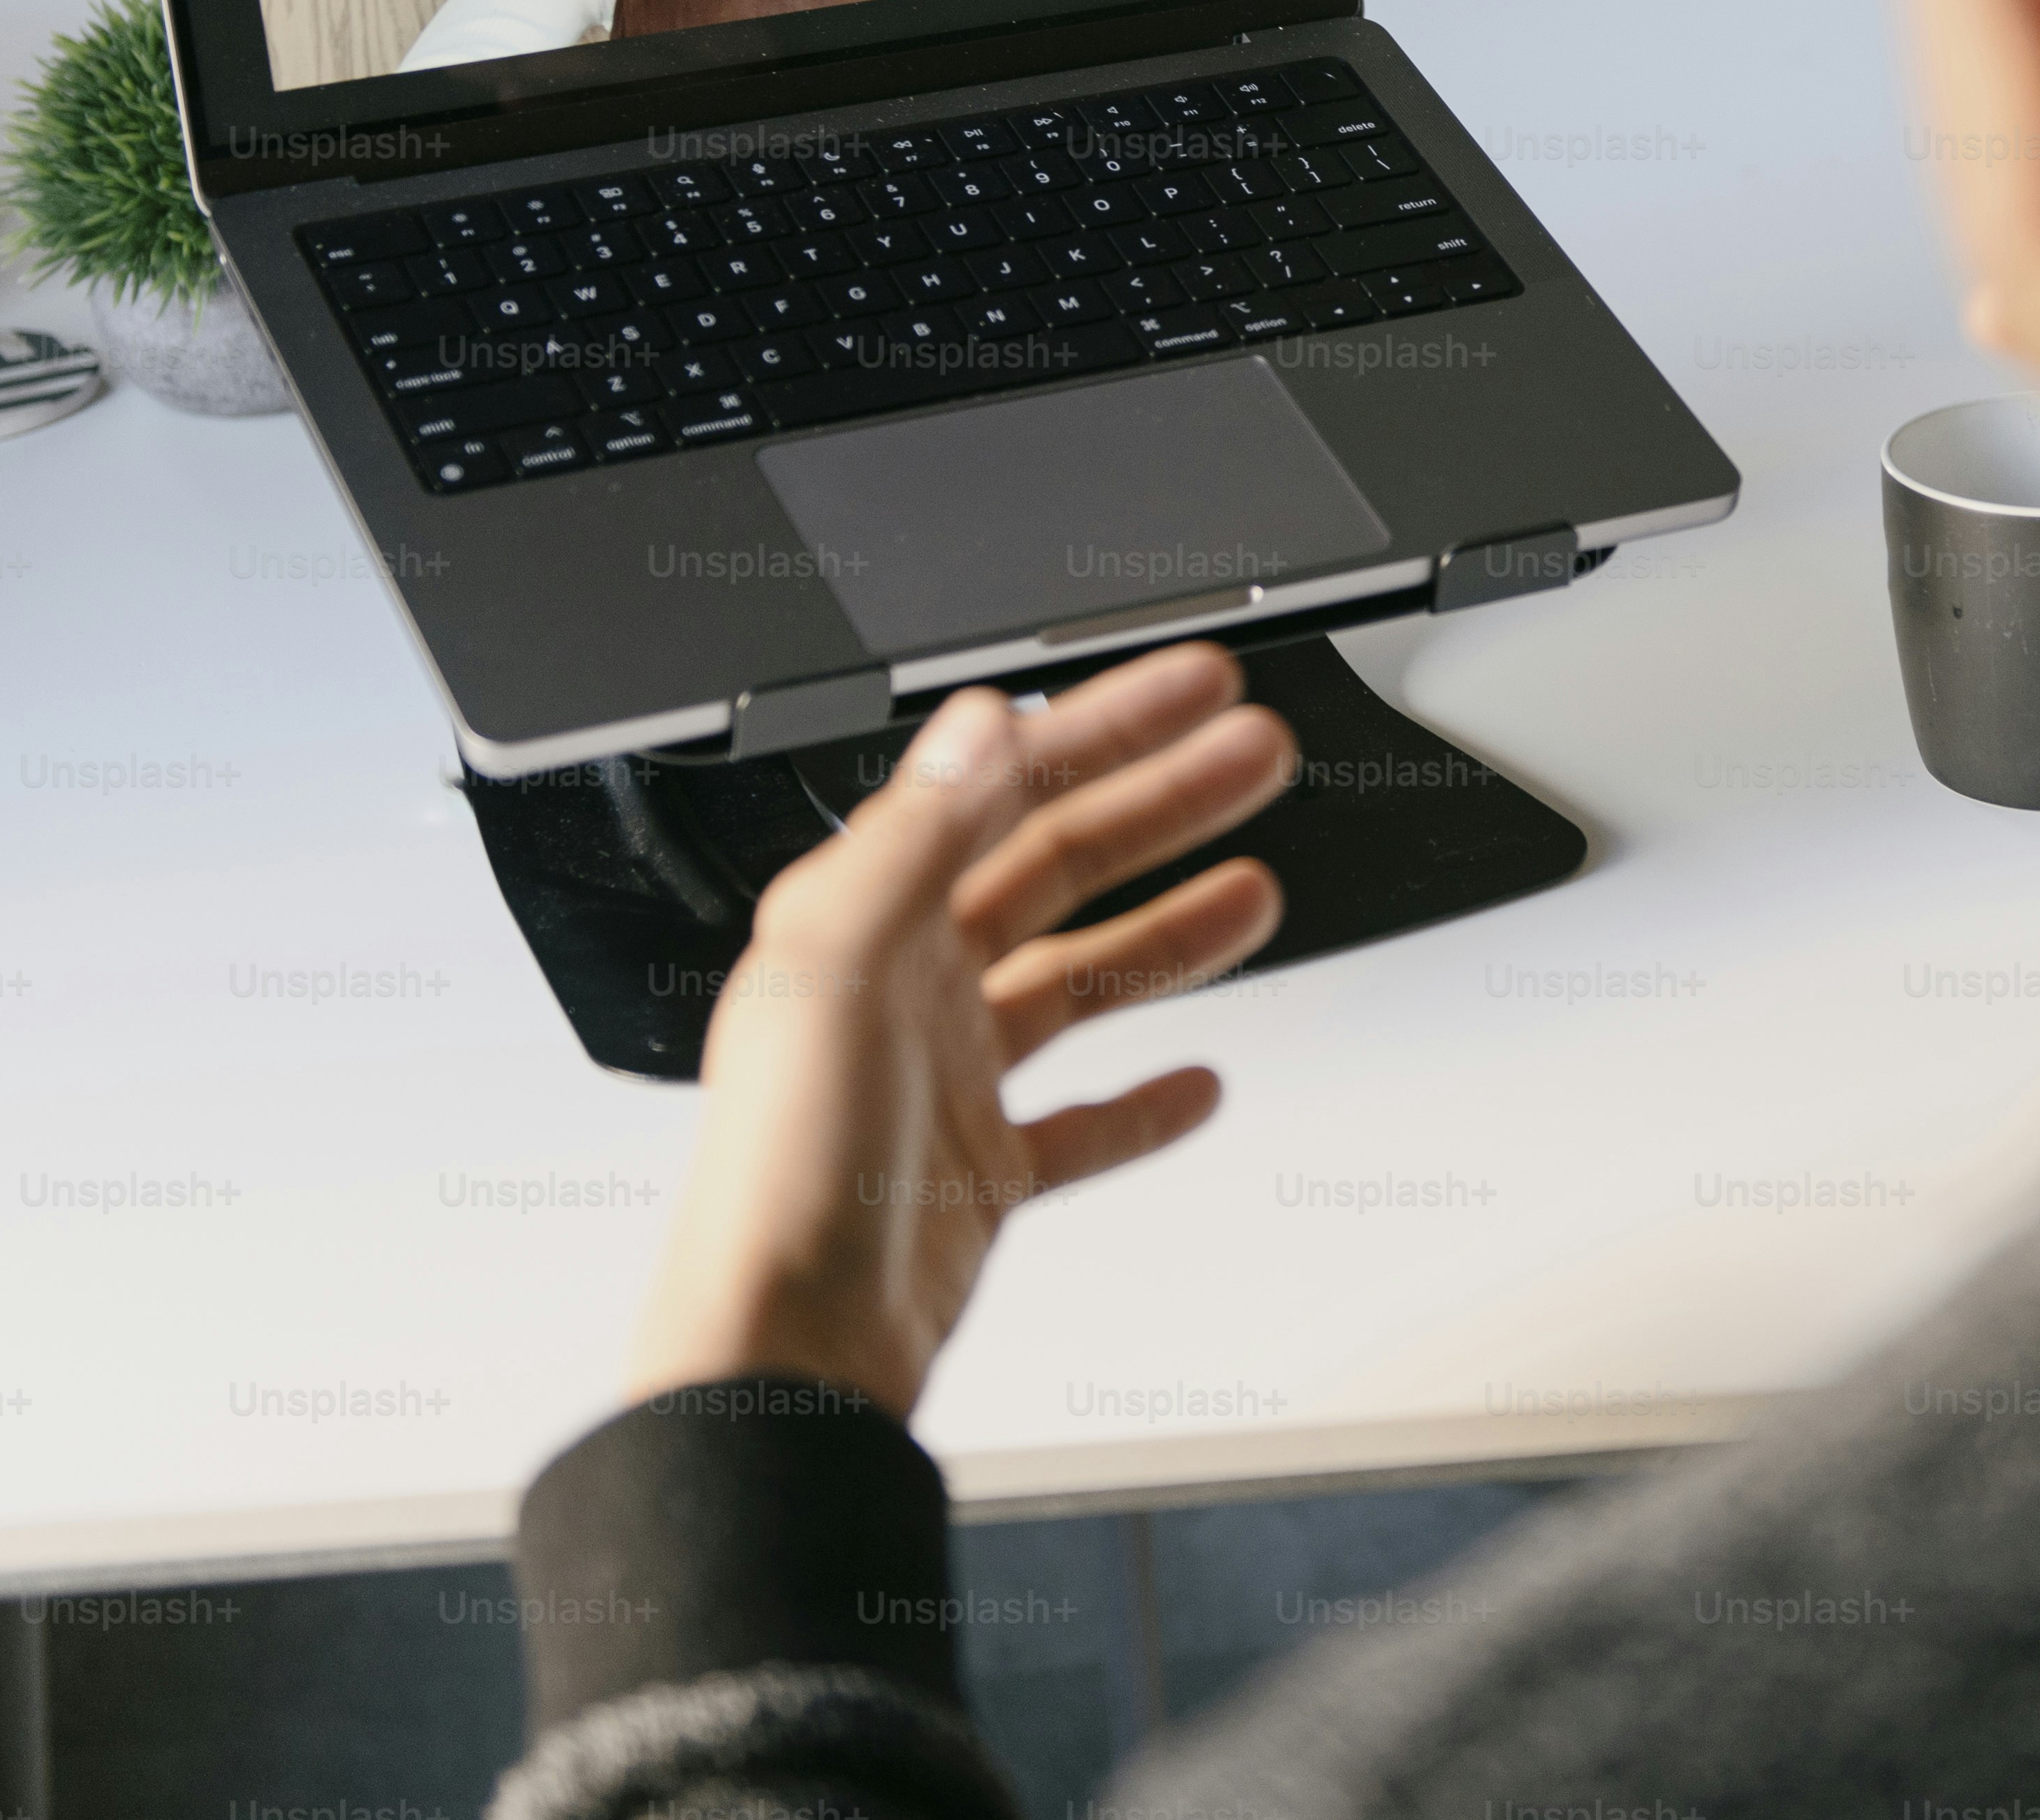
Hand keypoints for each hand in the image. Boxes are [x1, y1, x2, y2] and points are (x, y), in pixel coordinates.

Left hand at [624, 644, 1293, 1419]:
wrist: (787, 1353)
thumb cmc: (781, 1174)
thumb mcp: (838, 968)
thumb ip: (912, 837)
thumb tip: (977, 723)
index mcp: (864, 918)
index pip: (1003, 786)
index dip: (1106, 725)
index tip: (1195, 686)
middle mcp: (906, 984)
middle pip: (1058, 863)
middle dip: (1163, 802)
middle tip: (1257, 758)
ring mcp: (949, 1077)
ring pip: (1081, 977)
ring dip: (1171, 930)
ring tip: (1257, 889)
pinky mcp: (981, 1172)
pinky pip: (1080, 1123)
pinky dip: (1144, 1102)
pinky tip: (1200, 1083)